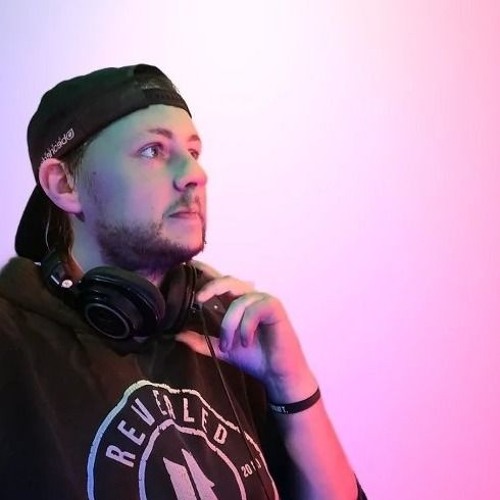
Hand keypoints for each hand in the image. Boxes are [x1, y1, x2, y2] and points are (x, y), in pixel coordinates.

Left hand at [176, 268, 316, 401]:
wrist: (277, 375)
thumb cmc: (254, 359)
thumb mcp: (223, 350)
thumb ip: (202, 341)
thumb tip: (177, 335)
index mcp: (238, 304)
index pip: (222, 282)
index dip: (207, 272)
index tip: (189, 265)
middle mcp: (251, 298)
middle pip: (229, 280)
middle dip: (212, 287)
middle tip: (199, 300)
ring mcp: (264, 300)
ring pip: (238, 301)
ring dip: (230, 325)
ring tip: (230, 346)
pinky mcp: (275, 307)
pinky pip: (253, 310)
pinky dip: (246, 327)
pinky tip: (247, 342)